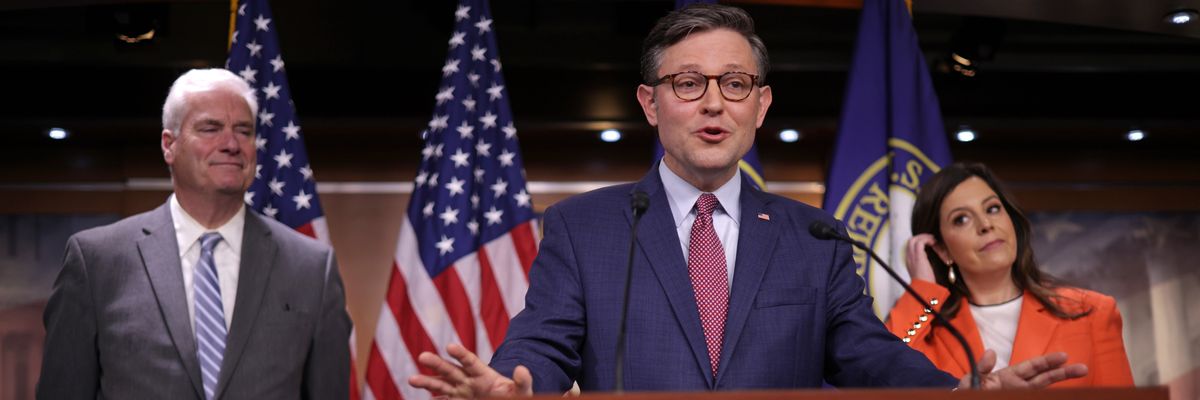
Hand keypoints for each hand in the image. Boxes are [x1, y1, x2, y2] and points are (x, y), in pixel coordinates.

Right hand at [408, 343, 533, 398]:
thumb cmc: (514, 396)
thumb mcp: (521, 391)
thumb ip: (522, 381)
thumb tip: (522, 369)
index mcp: (483, 373)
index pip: (470, 361)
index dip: (461, 353)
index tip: (450, 347)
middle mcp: (468, 380)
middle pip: (451, 370)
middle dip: (437, 363)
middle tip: (422, 356)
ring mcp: (461, 392)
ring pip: (441, 385)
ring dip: (427, 382)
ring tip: (411, 379)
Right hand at [905, 234, 937, 282]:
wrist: (923, 288)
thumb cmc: (925, 283)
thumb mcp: (922, 272)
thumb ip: (923, 264)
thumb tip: (927, 258)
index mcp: (909, 261)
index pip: (910, 247)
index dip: (918, 242)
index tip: (928, 243)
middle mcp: (908, 257)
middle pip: (910, 241)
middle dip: (921, 237)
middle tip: (931, 238)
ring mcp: (912, 256)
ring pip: (914, 239)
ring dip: (924, 237)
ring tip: (933, 239)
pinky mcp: (918, 256)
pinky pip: (920, 242)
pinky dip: (927, 240)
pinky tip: (934, 242)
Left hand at [958, 350, 1087, 389]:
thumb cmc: (969, 392)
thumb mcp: (971, 379)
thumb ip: (981, 367)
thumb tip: (991, 352)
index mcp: (1008, 376)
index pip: (1032, 367)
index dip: (1047, 361)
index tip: (1064, 356)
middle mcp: (1019, 387)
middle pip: (1045, 378)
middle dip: (1063, 373)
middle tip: (1082, 368)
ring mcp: (1021, 396)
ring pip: (1044, 390)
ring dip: (1061, 387)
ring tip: (1079, 380)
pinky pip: (1037, 398)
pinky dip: (1049, 396)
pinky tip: (1062, 394)